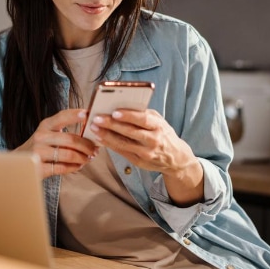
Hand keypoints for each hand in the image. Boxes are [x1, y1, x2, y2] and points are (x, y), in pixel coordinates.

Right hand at [14, 108, 98, 178]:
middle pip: (70, 139)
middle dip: (87, 145)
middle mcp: (40, 136)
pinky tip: (78, 166)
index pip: (62, 116)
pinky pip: (62, 168)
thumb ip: (64, 130)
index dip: (76, 115)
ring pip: (68, 155)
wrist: (19, 164)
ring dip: (83, 158)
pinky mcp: (38, 168)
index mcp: (45, 125)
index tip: (88, 114)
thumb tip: (90, 130)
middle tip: (95, 150)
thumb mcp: (48, 133)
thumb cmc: (40, 147)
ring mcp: (38, 153)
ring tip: (88, 159)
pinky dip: (74, 168)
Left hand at [88, 108, 203, 205]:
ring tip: (94, 127)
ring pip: (123, 143)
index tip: (114, 112)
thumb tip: (122, 106)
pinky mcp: (139, 162)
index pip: (143, 120)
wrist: (176, 158)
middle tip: (97, 118)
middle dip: (111, 125)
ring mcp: (146, 153)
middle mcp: (154, 140)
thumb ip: (144, 114)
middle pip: (130, 132)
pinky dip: (109, 144)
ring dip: (106, 135)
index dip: (129, 116)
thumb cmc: (163, 134)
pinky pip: (121, 152)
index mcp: (159, 126)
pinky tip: (99, 138)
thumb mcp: (159, 121)